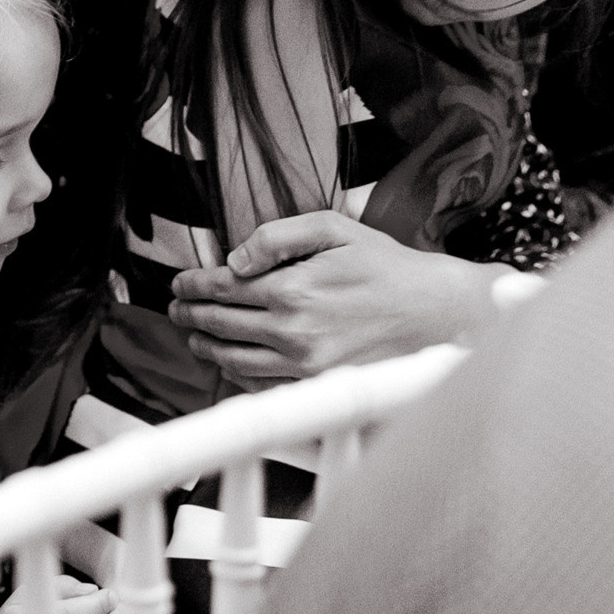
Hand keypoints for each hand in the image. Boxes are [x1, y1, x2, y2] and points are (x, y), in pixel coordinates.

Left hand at [168, 212, 500, 387]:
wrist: (436, 312)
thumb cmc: (387, 267)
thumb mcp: (334, 229)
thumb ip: (278, 236)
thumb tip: (235, 258)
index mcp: (292, 289)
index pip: (221, 289)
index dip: (192, 286)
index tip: (179, 284)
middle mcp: (293, 331)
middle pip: (220, 325)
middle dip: (190, 315)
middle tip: (177, 308)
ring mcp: (304, 364)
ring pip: (233, 359)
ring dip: (206, 346)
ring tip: (195, 335)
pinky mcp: (317, 385)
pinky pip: (262, 384)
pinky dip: (237, 373)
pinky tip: (231, 361)